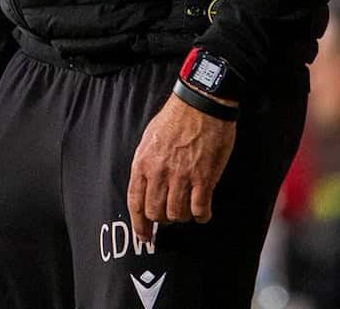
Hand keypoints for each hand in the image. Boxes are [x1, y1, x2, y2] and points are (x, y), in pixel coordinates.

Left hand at [126, 91, 235, 241]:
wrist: (200, 105)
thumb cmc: (175, 118)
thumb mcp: (149, 139)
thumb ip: (147, 164)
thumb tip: (147, 187)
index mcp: (142, 162)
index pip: (135, 202)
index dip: (139, 224)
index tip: (144, 236)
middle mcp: (159, 172)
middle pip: (155, 212)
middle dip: (162, 219)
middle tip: (170, 216)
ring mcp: (182, 176)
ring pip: (177, 215)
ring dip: (182, 216)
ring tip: (187, 208)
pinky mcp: (204, 178)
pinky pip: (200, 209)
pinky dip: (201, 215)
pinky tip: (203, 211)